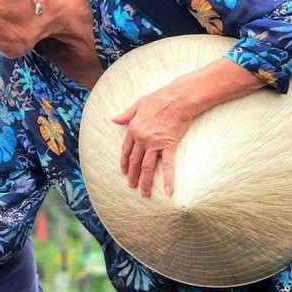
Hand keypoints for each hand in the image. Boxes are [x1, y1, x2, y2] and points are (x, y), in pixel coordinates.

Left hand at [111, 82, 197, 196]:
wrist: (178, 98)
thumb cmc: (159, 98)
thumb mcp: (138, 104)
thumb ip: (126, 115)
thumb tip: (113, 119)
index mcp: (133, 130)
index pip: (126, 151)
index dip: (124, 163)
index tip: (124, 172)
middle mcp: (141, 139)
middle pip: (134, 162)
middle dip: (132, 176)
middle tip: (132, 187)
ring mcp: (154, 143)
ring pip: (147, 167)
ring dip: (145, 182)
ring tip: (144, 193)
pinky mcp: (168, 145)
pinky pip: (168, 165)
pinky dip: (168, 178)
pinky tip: (169, 190)